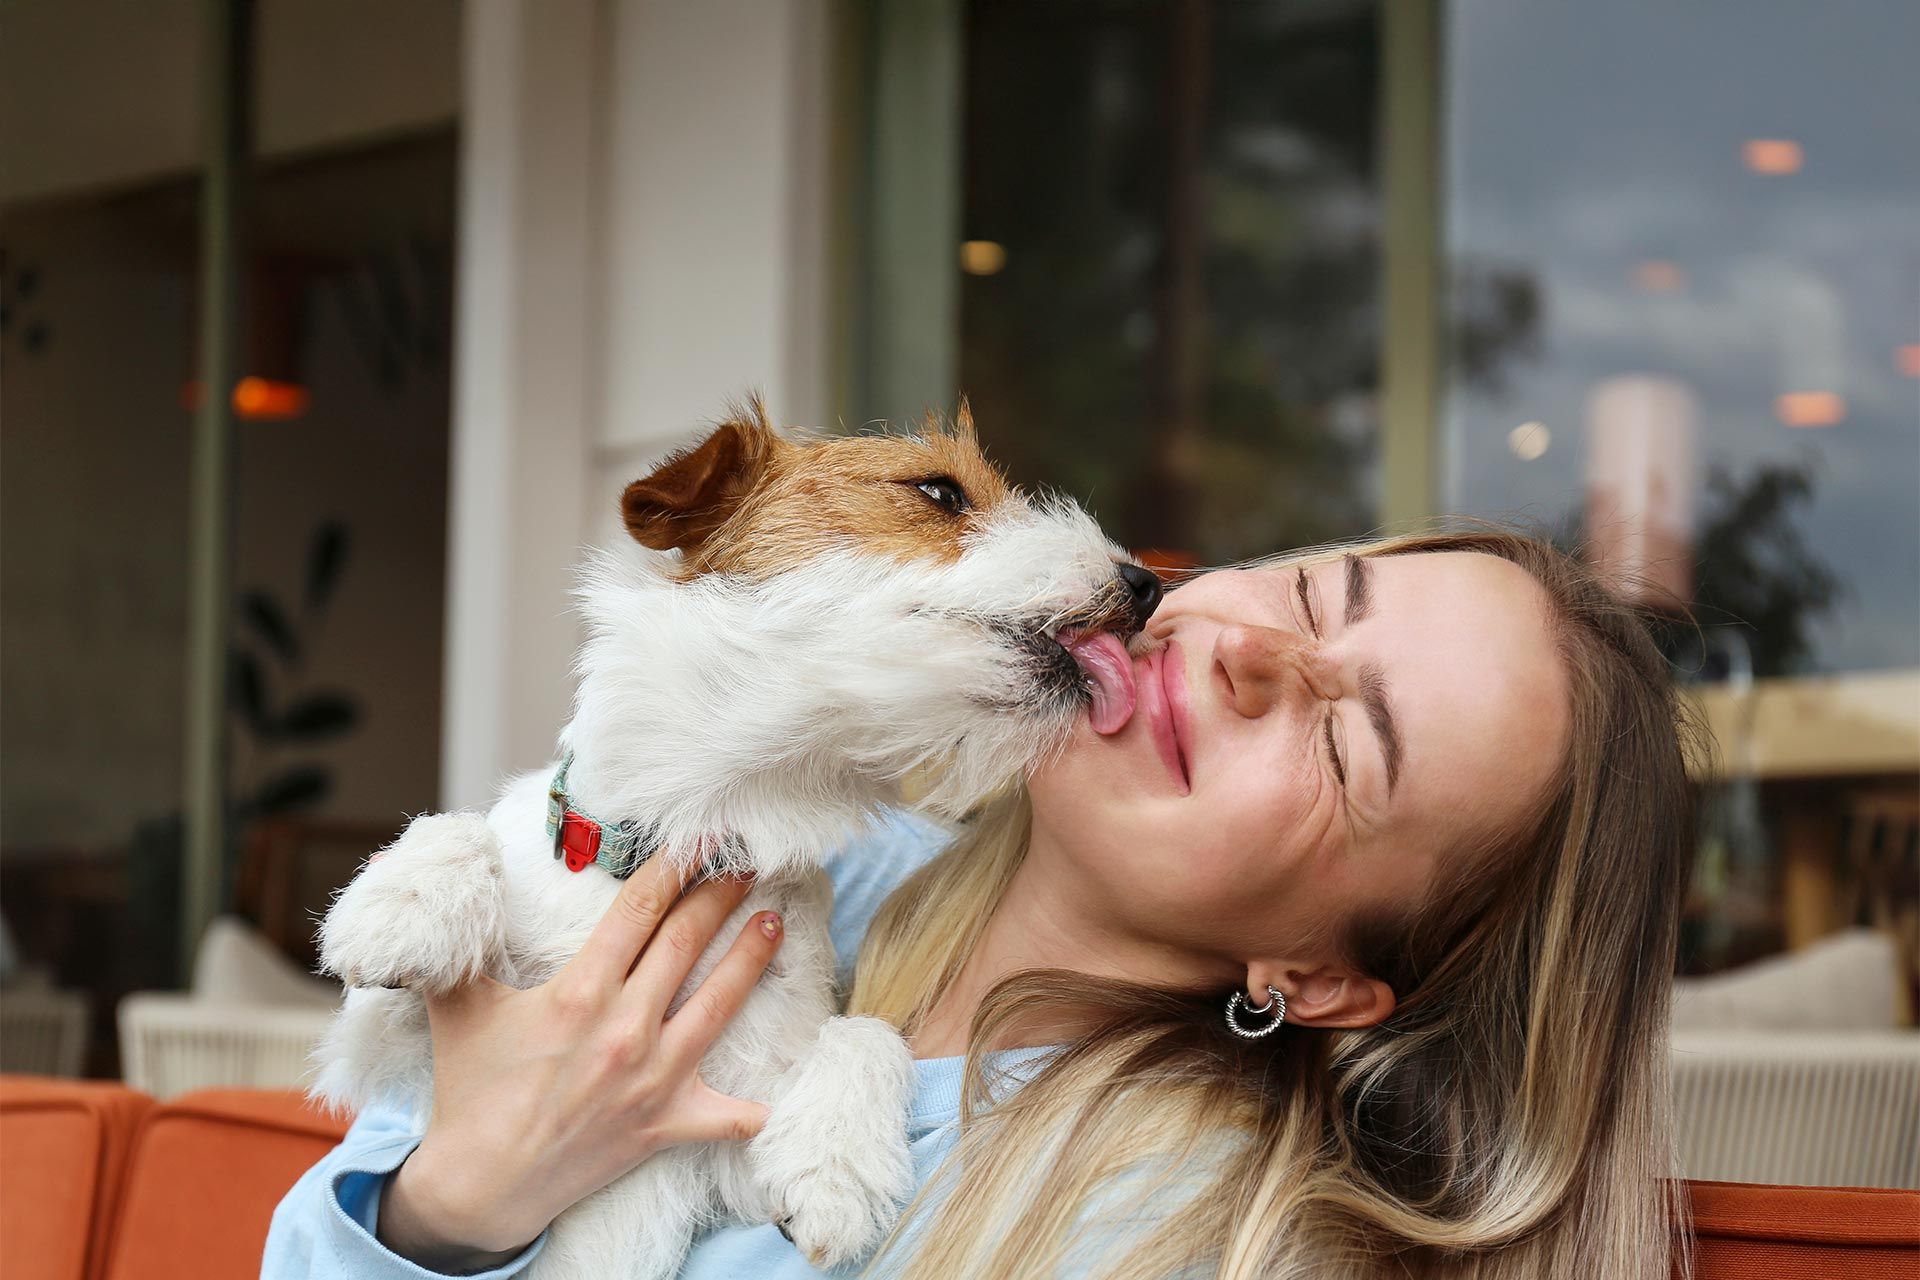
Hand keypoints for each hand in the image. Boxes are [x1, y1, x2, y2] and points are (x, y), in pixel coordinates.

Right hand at [376, 858, 781, 1271]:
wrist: (480, 1185)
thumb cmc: (471, 1089)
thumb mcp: (458, 1007)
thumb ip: (460, 948)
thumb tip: (454, 888)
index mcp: (578, 994)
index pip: (638, 911)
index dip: (673, 868)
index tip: (699, 839)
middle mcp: (623, 1030)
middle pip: (684, 944)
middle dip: (719, 896)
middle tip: (749, 863)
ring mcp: (651, 1079)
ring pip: (718, 1007)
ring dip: (750, 960)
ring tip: (773, 922)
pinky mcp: (665, 1124)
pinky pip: (725, 1118)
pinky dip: (752, 1108)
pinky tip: (776, 1089)